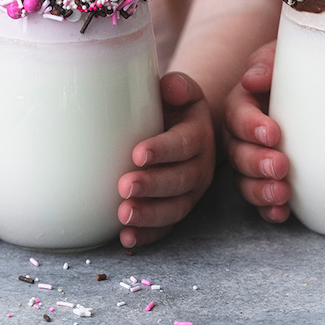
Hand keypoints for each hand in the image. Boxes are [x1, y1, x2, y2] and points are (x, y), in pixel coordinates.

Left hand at [116, 72, 215, 248]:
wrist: (180, 127)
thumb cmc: (171, 106)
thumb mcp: (179, 90)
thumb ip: (176, 87)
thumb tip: (170, 88)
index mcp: (198, 135)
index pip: (183, 143)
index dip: (162, 150)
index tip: (137, 154)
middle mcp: (200, 166)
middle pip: (180, 180)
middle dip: (152, 186)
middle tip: (125, 187)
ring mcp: (190, 192)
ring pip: (175, 208)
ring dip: (149, 215)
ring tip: (123, 215)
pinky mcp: (177, 209)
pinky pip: (165, 226)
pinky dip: (147, 235)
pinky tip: (126, 238)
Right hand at [224, 40, 290, 222]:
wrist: (320, 84)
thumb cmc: (299, 68)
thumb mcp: (283, 55)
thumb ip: (268, 60)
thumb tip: (255, 78)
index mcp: (242, 102)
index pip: (237, 114)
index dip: (250, 125)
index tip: (273, 133)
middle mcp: (241, 133)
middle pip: (237, 151)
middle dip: (255, 162)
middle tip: (280, 166)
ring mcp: (252, 159)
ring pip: (243, 179)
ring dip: (259, 189)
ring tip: (280, 194)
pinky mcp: (266, 179)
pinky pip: (260, 199)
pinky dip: (268, 209)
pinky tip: (282, 214)